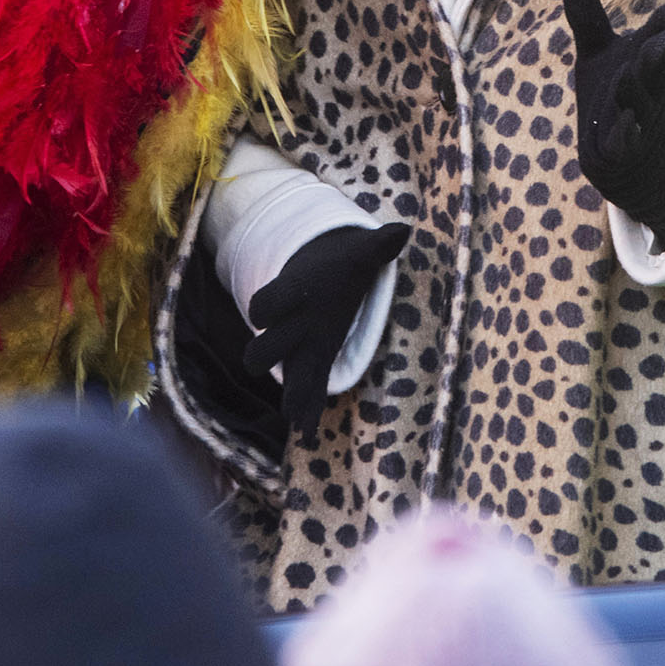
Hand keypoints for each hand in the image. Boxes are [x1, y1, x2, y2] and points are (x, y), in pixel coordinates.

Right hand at [241, 222, 408, 444]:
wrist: (323, 271)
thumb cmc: (340, 265)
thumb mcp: (359, 254)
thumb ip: (377, 246)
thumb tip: (403, 231)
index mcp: (297, 295)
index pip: (267, 302)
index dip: (264, 308)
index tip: (261, 315)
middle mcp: (293, 325)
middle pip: (265, 348)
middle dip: (266, 358)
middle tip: (273, 375)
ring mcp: (299, 345)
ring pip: (282, 372)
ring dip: (290, 395)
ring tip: (298, 420)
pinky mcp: (313, 359)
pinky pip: (305, 387)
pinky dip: (305, 410)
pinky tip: (308, 434)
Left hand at [566, 0, 664, 246]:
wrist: (619, 150)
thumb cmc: (615, 89)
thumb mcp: (598, 53)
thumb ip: (589, 21)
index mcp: (648, 60)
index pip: (661, 36)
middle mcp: (649, 87)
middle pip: (655, 69)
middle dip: (656, 54)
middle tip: (662, 36)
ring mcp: (638, 117)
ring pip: (638, 102)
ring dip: (634, 88)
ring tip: (627, 72)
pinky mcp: (622, 146)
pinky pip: (625, 140)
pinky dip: (626, 132)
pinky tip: (625, 123)